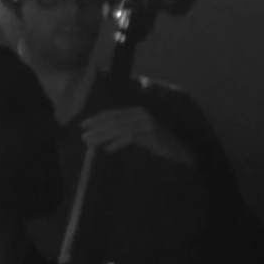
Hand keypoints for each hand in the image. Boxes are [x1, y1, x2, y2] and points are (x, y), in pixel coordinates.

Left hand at [81, 107, 195, 165]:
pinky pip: (129, 137)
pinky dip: (117, 143)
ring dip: (102, 136)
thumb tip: (98, 134)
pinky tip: (108, 150)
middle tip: (84, 137)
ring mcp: (147, 124)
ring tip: (91, 144)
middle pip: (113, 120)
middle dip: (96, 128)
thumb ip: (122, 130)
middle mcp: (141, 114)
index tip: (83, 126)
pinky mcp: (152, 134)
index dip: (96, 118)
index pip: (112, 113)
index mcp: (136, 112)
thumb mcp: (137, 134)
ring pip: (118, 128)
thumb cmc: (156, 144)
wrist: (180, 152)